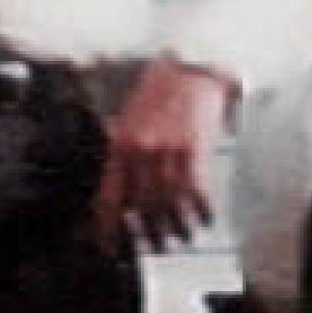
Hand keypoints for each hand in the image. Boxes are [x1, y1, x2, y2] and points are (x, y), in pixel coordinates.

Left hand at [97, 54, 232, 249]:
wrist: (191, 65)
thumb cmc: (161, 90)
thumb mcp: (129, 120)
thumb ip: (123, 154)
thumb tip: (123, 192)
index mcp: (119, 145)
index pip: (108, 199)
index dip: (109, 229)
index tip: (112, 247)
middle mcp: (140, 151)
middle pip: (140, 208)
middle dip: (148, 234)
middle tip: (154, 246)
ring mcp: (167, 151)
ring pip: (169, 205)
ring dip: (176, 228)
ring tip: (181, 237)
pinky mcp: (194, 149)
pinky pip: (195, 192)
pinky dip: (200, 211)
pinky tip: (203, 219)